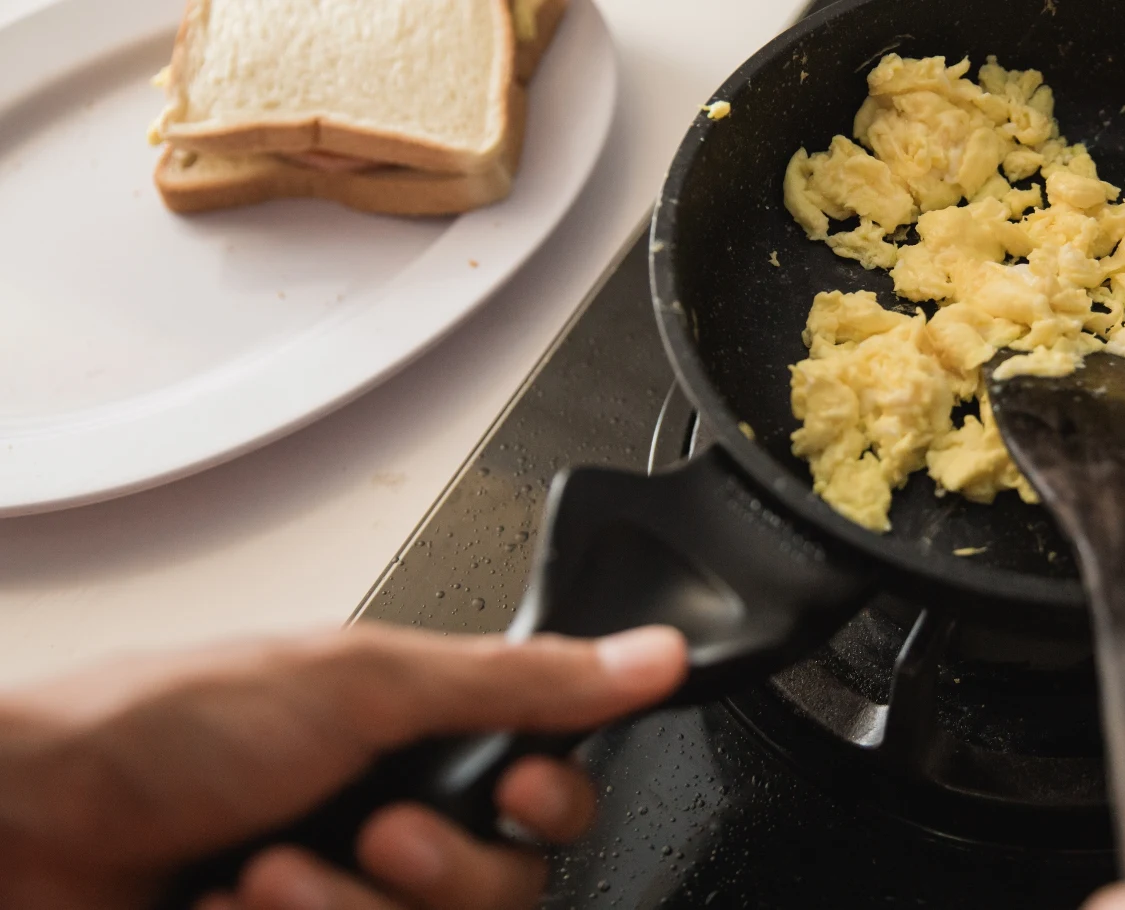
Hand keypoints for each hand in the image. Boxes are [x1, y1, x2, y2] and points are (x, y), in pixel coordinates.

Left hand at [0, 624, 687, 909]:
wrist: (27, 824)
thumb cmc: (169, 725)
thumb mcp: (364, 681)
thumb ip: (519, 680)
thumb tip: (649, 654)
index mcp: (424, 731)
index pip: (554, 786)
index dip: (555, 800)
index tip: (524, 792)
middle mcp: (394, 815)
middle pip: (507, 882)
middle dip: (441, 867)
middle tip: (379, 827)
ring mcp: (346, 891)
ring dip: (349, 908)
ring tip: (269, 873)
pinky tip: (236, 905)